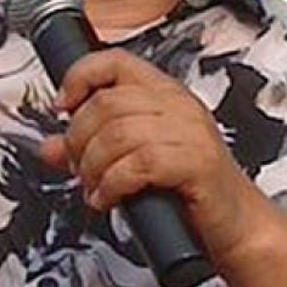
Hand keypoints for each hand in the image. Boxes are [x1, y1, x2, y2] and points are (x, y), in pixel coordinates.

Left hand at [38, 49, 265, 264]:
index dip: (79, 77)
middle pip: (107, 102)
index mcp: (166, 94)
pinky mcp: (197, 163)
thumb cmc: (190, 191)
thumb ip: (92, 149)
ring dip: (93, 166)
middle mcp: (179, 106)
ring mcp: (191, 132)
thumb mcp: (136, 162)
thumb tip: (50, 147)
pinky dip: (113, 184)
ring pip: (118, 133)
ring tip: (94, 187)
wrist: (236, 225)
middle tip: (78, 167)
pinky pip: (139, 164)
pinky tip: (108, 198)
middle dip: (79, 139)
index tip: (62, 107)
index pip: (115, 61)